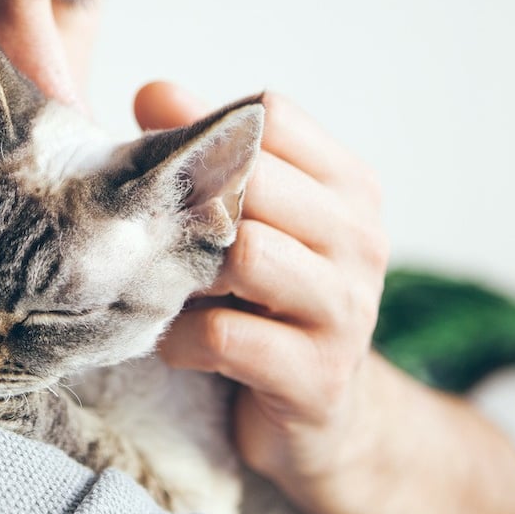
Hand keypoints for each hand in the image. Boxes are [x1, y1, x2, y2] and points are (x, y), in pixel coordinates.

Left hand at [135, 82, 514, 513]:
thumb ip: (210, 155)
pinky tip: (180, 345)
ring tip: (169, 291)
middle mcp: (361, 239)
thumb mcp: (251, 223)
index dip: (206, 130)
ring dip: (185, 274)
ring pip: (246, 254)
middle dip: (191, 203)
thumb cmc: (271, 306)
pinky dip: (183, 339)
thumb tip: (153, 90)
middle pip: (255, 178)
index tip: (169, 165)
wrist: (328, 423)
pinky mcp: (319, 377)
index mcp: (348, 187)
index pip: (272, 114)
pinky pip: (227, 336)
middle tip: (154, 234)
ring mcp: (347, 310)